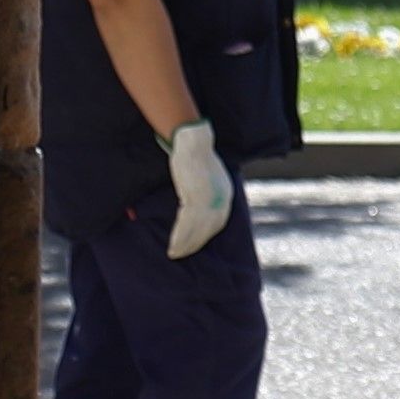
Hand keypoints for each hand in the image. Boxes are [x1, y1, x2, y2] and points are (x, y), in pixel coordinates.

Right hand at [161, 121, 236, 260]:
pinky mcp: (195, 197)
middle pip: (208, 229)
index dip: (205, 235)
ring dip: (185, 244)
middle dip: (195, 244)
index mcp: (226, 195)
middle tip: (182, 254)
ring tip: (175, 253)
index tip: (195, 245)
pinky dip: (180, 235)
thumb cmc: (198, 159)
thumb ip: (209, 194)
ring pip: (197, 229)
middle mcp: (221, 199)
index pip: (218, 223)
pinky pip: (187, 222)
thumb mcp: (210, 179)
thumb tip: (200, 208)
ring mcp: (209, 199)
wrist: (193, 143)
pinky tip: (174, 244)